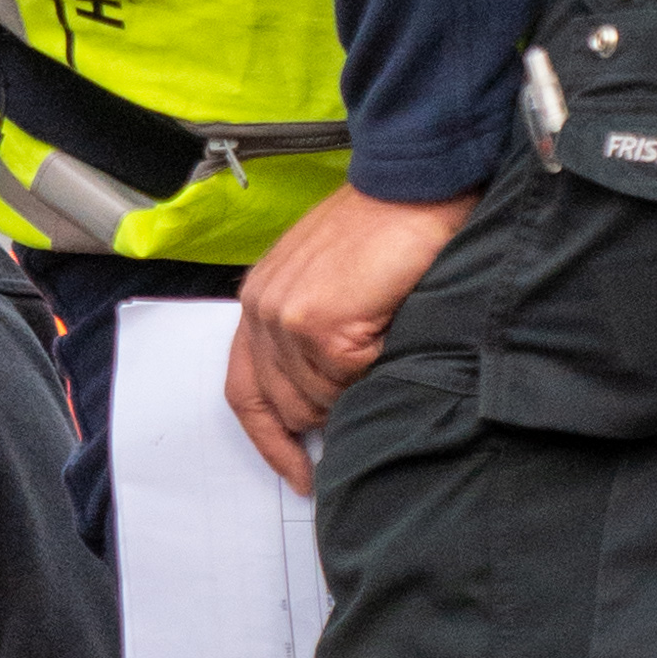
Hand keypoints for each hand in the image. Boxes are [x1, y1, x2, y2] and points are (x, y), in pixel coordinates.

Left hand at [228, 183, 475, 487]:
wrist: (412, 184)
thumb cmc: (382, 227)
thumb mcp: (326, 278)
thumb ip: (310, 330)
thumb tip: (322, 396)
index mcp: (257, 300)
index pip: (244, 392)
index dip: (268, 440)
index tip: (296, 473)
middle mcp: (261, 310)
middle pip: (284, 404)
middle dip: (327, 412)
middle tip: (365, 394)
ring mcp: (286, 318)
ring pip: (319, 399)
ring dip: (355, 385)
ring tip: (383, 344)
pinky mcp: (320, 324)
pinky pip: (347, 380)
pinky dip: (375, 366)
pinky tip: (390, 332)